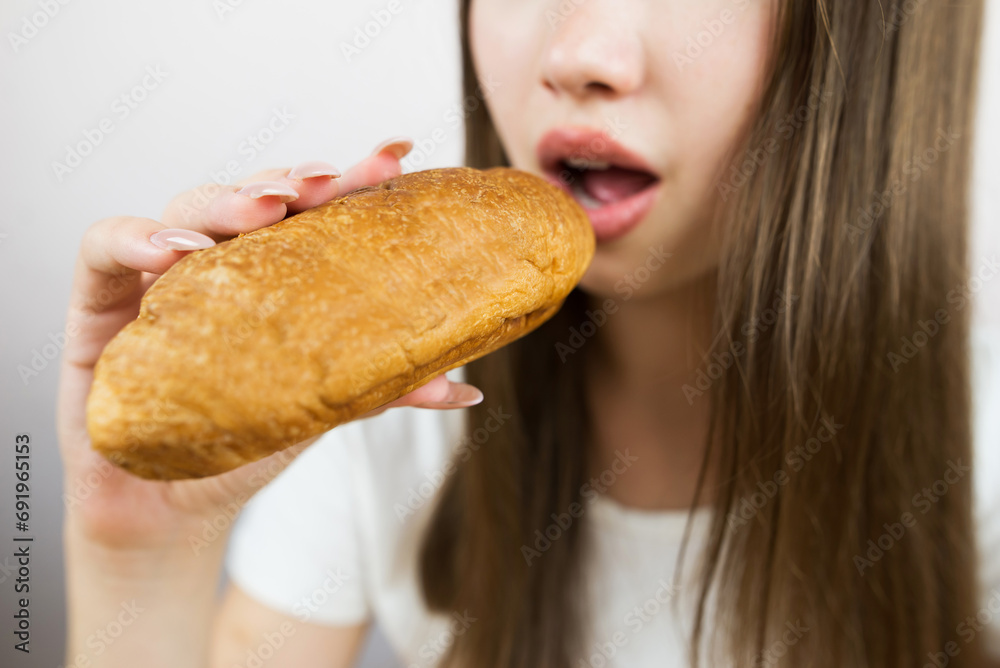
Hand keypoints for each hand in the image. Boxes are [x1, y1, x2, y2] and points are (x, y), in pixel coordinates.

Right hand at [57, 138, 482, 549]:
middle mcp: (222, 262)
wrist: (171, 505)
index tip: (395, 158)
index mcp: (276, 275)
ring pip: (190, 206)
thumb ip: (382, 387)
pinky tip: (172, 251)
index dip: (350, 182)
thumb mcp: (319, 407)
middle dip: (296, 180)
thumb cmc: (245, 440)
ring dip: (228, 198)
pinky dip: (135, 238)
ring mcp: (160, 274)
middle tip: (330, 182)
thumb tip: (464, 386)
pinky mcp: (99, 300)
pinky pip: (105, 247)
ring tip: (266, 207)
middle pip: (257, 197)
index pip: (314, 215)